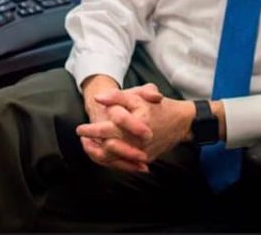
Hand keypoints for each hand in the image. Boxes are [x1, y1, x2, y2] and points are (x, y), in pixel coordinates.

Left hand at [78, 85, 192, 166]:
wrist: (180, 122)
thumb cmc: (158, 106)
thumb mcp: (139, 95)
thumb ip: (117, 96)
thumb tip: (98, 99)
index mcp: (136, 123)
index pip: (108, 129)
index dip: (91, 130)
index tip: (80, 129)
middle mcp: (139, 140)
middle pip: (108, 146)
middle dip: (92, 143)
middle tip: (81, 139)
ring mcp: (142, 152)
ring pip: (115, 159)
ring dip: (98, 154)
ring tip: (88, 147)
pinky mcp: (145, 159)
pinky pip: (124, 164)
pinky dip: (111, 160)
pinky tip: (102, 154)